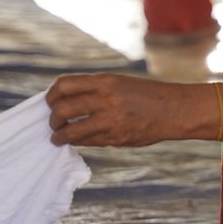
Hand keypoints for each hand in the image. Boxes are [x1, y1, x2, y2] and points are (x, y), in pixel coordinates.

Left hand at [46, 73, 191, 146]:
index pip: (65, 85)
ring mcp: (111, 120)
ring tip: (57, 138)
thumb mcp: (118, 82)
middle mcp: (105, 99)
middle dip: (52, 119)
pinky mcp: (116, 138)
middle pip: (63, 109)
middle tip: (52, 123)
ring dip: (60, 136)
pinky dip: (78, 142)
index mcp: (104, 81)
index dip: (51, 95)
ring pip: (72, 131)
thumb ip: (94, 90)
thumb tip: (66, 101)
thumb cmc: (143, 94)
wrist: (173, 109)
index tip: (49, 102)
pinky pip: (88, 142)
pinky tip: (77, 141)